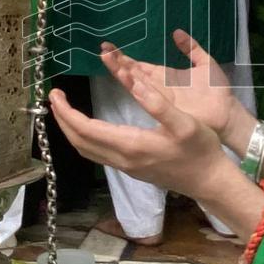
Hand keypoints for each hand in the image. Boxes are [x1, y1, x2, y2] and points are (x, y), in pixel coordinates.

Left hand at [50, 78, 231, 200]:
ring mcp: (125, 167)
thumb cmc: (200, 150)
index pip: (86, 129)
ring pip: (86, 150)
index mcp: (131, 144)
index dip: (66, 112)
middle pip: (79, 142)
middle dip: (62, 120)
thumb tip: (132, 82)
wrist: (209, 180)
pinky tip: (87, 127)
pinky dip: (84, 138)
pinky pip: (96, 154)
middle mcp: (122, 159)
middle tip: (54, 98)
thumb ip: (157, 102)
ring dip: (71, 131)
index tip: (55, 94)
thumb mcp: (184, 122)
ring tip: (65, 110)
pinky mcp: (130, 169)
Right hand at [100, 30, 253, 148]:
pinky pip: (149, 95)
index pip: (140, 65)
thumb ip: (191, 48)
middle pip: (133, 72)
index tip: (108, 47)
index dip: (124, 57)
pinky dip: (136, 87)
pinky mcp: (167, 106)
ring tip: (106, 60)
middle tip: (101, 50)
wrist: (228, 115)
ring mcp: (161, 97)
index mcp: (165, 76)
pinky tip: (125, 78)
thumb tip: (177, 32)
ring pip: (136, 82)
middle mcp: (158, 87)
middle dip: (117, 62)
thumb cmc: (218, 92)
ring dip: (122, 71)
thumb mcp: (206, 63)